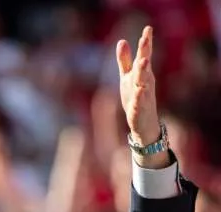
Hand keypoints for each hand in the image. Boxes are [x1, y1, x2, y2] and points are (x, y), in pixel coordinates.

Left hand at [117, 25, 159, 145]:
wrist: (144, 123)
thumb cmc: (136, 98)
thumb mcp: (127, 77)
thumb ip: (125, 60)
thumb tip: (121, 40)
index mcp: (141, 74)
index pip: (144, 55)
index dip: (145, 42)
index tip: (148, 28)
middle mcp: (145, 82)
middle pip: (144, 66)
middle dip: (145, 52)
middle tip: (145, 39)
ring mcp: (144, 96)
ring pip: (143, 82)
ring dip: (143, 71)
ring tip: (143, 61)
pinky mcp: (140, 110)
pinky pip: (140, 102)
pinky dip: (140, 96)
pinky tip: (140, 90)